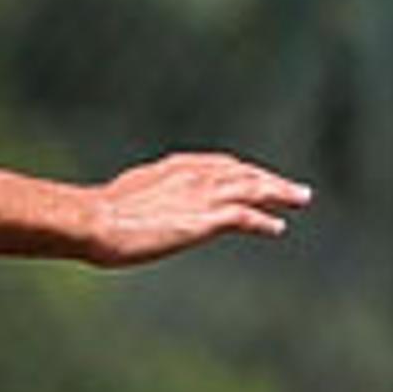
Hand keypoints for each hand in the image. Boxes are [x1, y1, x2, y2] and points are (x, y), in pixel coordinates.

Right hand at [81, 153, 313, 267]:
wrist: (93, 221)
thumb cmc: (95, 216)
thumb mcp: (120, 198)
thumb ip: (139, 199)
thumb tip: (129, 210)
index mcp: (172, 167)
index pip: (217, 164)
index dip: (239, 171)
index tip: (251, 176)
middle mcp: (193, 174)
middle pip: (242, 172)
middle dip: (268, 178)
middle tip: (291, 188)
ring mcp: (202, 195)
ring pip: (254, 187)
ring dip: (280, 192)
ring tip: (299, 198)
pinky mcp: (207, 218)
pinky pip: (246, 216)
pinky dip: (263, 220)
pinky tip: (276, 227)